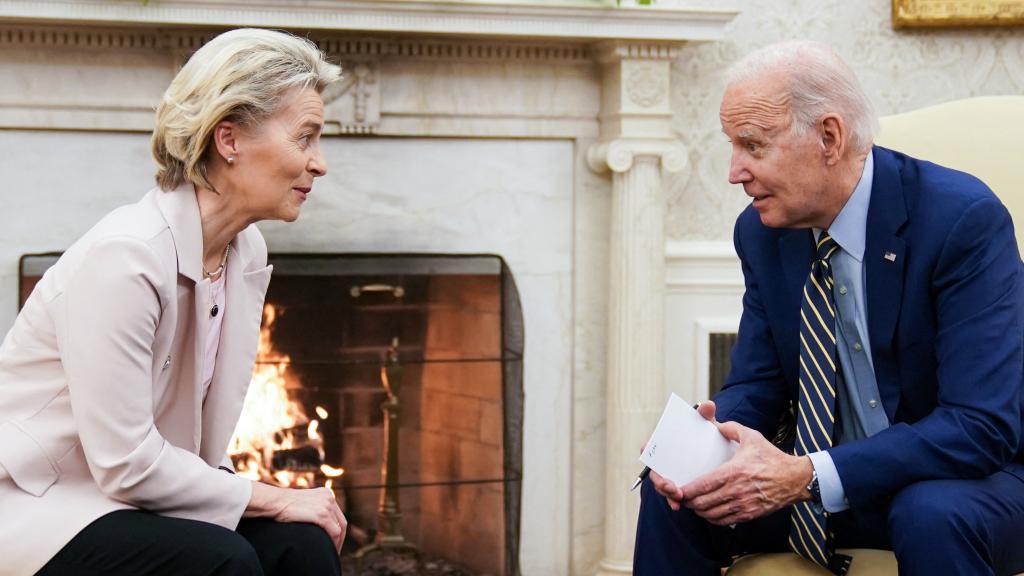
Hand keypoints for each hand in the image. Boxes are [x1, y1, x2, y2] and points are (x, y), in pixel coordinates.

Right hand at [247, 482, 347, 549]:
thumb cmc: (283, 506)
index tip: (334, 540)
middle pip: (341, 522)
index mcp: (326, 494)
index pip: (337, 515)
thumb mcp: (304, 503)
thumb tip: (318, 523)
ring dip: (338, 542)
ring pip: (340, 529)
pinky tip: (330, 550)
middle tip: (335, 550)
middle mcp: (329, 498)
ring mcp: (327, 506)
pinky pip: (335, 532)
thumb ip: (313, 508)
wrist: (275, 502)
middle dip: (341, 538)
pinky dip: (334, 543)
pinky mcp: (322, 514)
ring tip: (333, 552)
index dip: (338, 529)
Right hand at [647, 401, 717, 510]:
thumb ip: (705, 417)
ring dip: (667, 493)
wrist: (720, 455)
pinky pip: (672, 497)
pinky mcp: (679, 488)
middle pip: (655, 471)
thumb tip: (708, 405)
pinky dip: (673, 501)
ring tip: (678, 497)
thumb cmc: (709, 439)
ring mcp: (671, 475)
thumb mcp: (708, 428)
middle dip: (660, 480)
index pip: (652, 445)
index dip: (647, 447)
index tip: (647, 449)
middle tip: (670, 486)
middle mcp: (665, 461)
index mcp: (668, 445)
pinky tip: (678, 506)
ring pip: (663, 486)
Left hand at [678, 412, 813, 525]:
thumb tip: (716, 424)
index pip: (703, 485)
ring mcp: (743, 505)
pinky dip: (713, 519)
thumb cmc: (772, 457)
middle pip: (704, 503)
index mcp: (734, 471)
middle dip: (689, 502)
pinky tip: (709, 512)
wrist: (796, 479)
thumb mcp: (752, 437)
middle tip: (682, 498)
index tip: (678, 490)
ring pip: (712, 515)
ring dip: (700, 511)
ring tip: (694, 505)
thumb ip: (731, 428)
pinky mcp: (750, 514)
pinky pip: (725, 521)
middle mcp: (737, 490)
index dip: (687, 491)